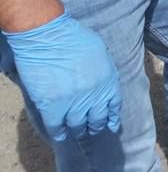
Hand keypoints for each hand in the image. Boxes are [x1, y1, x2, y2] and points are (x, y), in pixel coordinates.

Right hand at [4, 13, 120, 141]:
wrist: (49, 37)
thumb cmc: (75, 37)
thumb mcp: (101, 51)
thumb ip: (104, 69)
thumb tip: (102, 79)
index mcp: (108, 81)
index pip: (114, 105)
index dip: (112, 117)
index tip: (111, 125)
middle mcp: (94, 96)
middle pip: (96, 119)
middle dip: (94, 126)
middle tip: (91, 129)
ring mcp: (73, 103)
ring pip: (77, 125)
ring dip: (78, 130)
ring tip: (77, 132)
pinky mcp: (52, 106)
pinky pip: (56, 126)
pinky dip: (58, 133)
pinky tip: (60, 135)